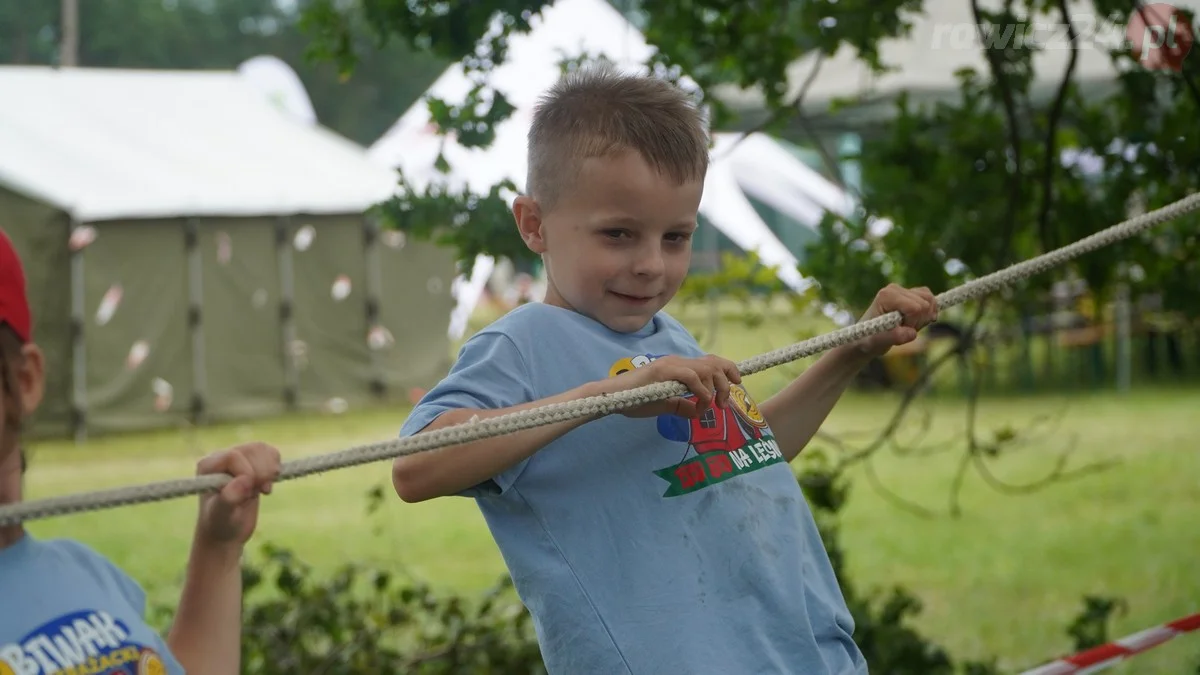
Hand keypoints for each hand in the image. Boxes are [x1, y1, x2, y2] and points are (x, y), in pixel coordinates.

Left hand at [194, 442, 281, 548]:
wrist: (227, 531)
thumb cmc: (220, 524)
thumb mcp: (222, 515)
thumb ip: (229, 497)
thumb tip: (244, 479)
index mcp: (208, 466)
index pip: (234, 455)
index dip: (247, 473)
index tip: (247, 493)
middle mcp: (221, 457)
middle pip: (252, 449)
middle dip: (261, 473)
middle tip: (256, 492)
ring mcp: (238, 458)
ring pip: (262, 449)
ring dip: (269, 471)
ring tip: (261, 489)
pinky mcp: (253, 462)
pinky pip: (271, 452)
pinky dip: (275, 468)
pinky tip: (266, 485)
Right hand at [599, 354, 741, 418]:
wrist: (612, 398)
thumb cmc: (635, 400)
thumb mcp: (665, 405)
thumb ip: (682, 406)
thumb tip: (697, 412)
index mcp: (679, 367)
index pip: (710, 361)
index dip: (728, 369)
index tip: (736, 384)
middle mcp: (677, 361)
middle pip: (714, 362)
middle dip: (726, 381)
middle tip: (724, 403)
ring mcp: (670, 364)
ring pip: (707, 368)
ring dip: (715, 388)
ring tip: (711, 406)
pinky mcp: (663, 371)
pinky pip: (692, 377)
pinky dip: (701, 391)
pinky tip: (699, 403)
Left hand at [851, 284, 938, 357]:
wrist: (867, 338)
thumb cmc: (870, 339)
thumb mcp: (878, 342)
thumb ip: (894, 337)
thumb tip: (912, 333)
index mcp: (886, 296)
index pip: (916, 307)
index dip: (913, 323)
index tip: (899, 329)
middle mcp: (895, 288)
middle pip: (925, 304)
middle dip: (918, 321)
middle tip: (902, 329)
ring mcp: (903, 290)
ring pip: (930, 300)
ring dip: (923, 317)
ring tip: (907, 325)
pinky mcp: (911, 294)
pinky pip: (930, 299)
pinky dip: (929, 312)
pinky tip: (918, 321)